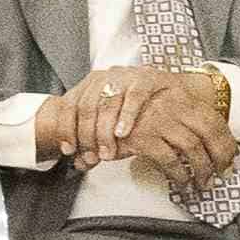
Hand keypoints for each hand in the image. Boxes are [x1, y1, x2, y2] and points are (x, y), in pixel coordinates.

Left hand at [39, 65, 199, 170]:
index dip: (66, 129)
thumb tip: (79, 164)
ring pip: (107, 104)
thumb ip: (95, 140)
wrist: (173, 91)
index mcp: (90, 84)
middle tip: (93, 157)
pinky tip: (123, 133)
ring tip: (109, 152)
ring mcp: (127, 76)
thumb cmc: (141, 108)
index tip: (69, 150)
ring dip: (105, 132)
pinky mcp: (148, 78)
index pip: (70, 105)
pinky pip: (134, 98)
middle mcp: (106, 77)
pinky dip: (126, 117)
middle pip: (86, 107)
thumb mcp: (112, 121)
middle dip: (87, 136)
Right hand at [120, 71, 238, 194]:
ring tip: (202, 184)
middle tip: (220, 177)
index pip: (215, 122)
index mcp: (182, 98)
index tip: (230, 162)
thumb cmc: (131, 110)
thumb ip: (182, 120)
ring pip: (193, 150)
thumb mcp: (161, 107)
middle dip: (218, 160)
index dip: (226, 145)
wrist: (96, 102)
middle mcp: (175, 106)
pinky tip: (182, 183)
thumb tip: (209, 146)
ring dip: (201, 171)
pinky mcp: (143, 137)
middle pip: (210, 136)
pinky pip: (170, 161)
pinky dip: (179, 175)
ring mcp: (160, 121)